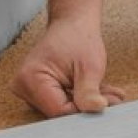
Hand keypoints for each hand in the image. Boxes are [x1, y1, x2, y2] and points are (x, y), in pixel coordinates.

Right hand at [10, 18, 125, 117]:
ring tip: (109, 92)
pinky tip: (99, 92)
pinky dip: (82, 100)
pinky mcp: (39, 92)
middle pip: (60, 112)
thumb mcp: (89, 67)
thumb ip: (90, 92)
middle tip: (113, 98)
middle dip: (88, 107)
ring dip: (88, 103)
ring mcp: (29, 91)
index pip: (59, 111)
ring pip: (64, 110)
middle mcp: (24, 87)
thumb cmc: (78, 39)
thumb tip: (96, 109)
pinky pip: (63, 104)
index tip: (105, 105)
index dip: (83, 111)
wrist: (72, 25)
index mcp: (31, 79)